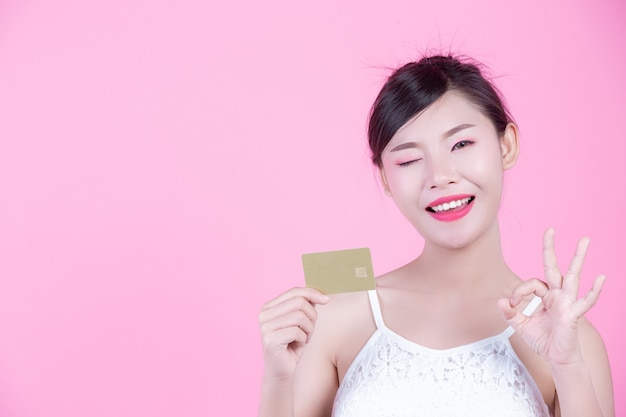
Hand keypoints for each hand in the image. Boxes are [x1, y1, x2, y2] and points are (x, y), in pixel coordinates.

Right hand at [258, 287, 328, 380]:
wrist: (282, 372)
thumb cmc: (292, 346)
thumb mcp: (300, 322)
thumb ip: (304, 306)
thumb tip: (317, 295)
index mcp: (269, 307)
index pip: (293, 291)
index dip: (312, 293)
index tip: (326, 300)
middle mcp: (264, 314)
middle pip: (299, 302)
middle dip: (312, 316)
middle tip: (309, 330)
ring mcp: (265, 326)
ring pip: (300, 316)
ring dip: (308, 329)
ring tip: (303, 338)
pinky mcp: (270, 339)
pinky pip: (297, 331)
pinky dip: (303, 339)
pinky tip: (297, 345)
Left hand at [498, 228, 605, 365]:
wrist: (557, 358)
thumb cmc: (543, 340)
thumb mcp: (520, 325)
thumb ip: (510, 313)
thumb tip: (500, 301)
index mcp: (546, 295)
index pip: (531, 283)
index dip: (519, 291)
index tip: (511, 302)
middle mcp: (558, 295)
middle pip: (554, 267)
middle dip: (550, 249)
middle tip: (550, 229)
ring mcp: (568, 302)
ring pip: (572, 276)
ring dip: (578, 258)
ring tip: (585, 240)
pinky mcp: (574, 314)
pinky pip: (585, 301)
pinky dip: (594, 291)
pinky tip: (601, 278)